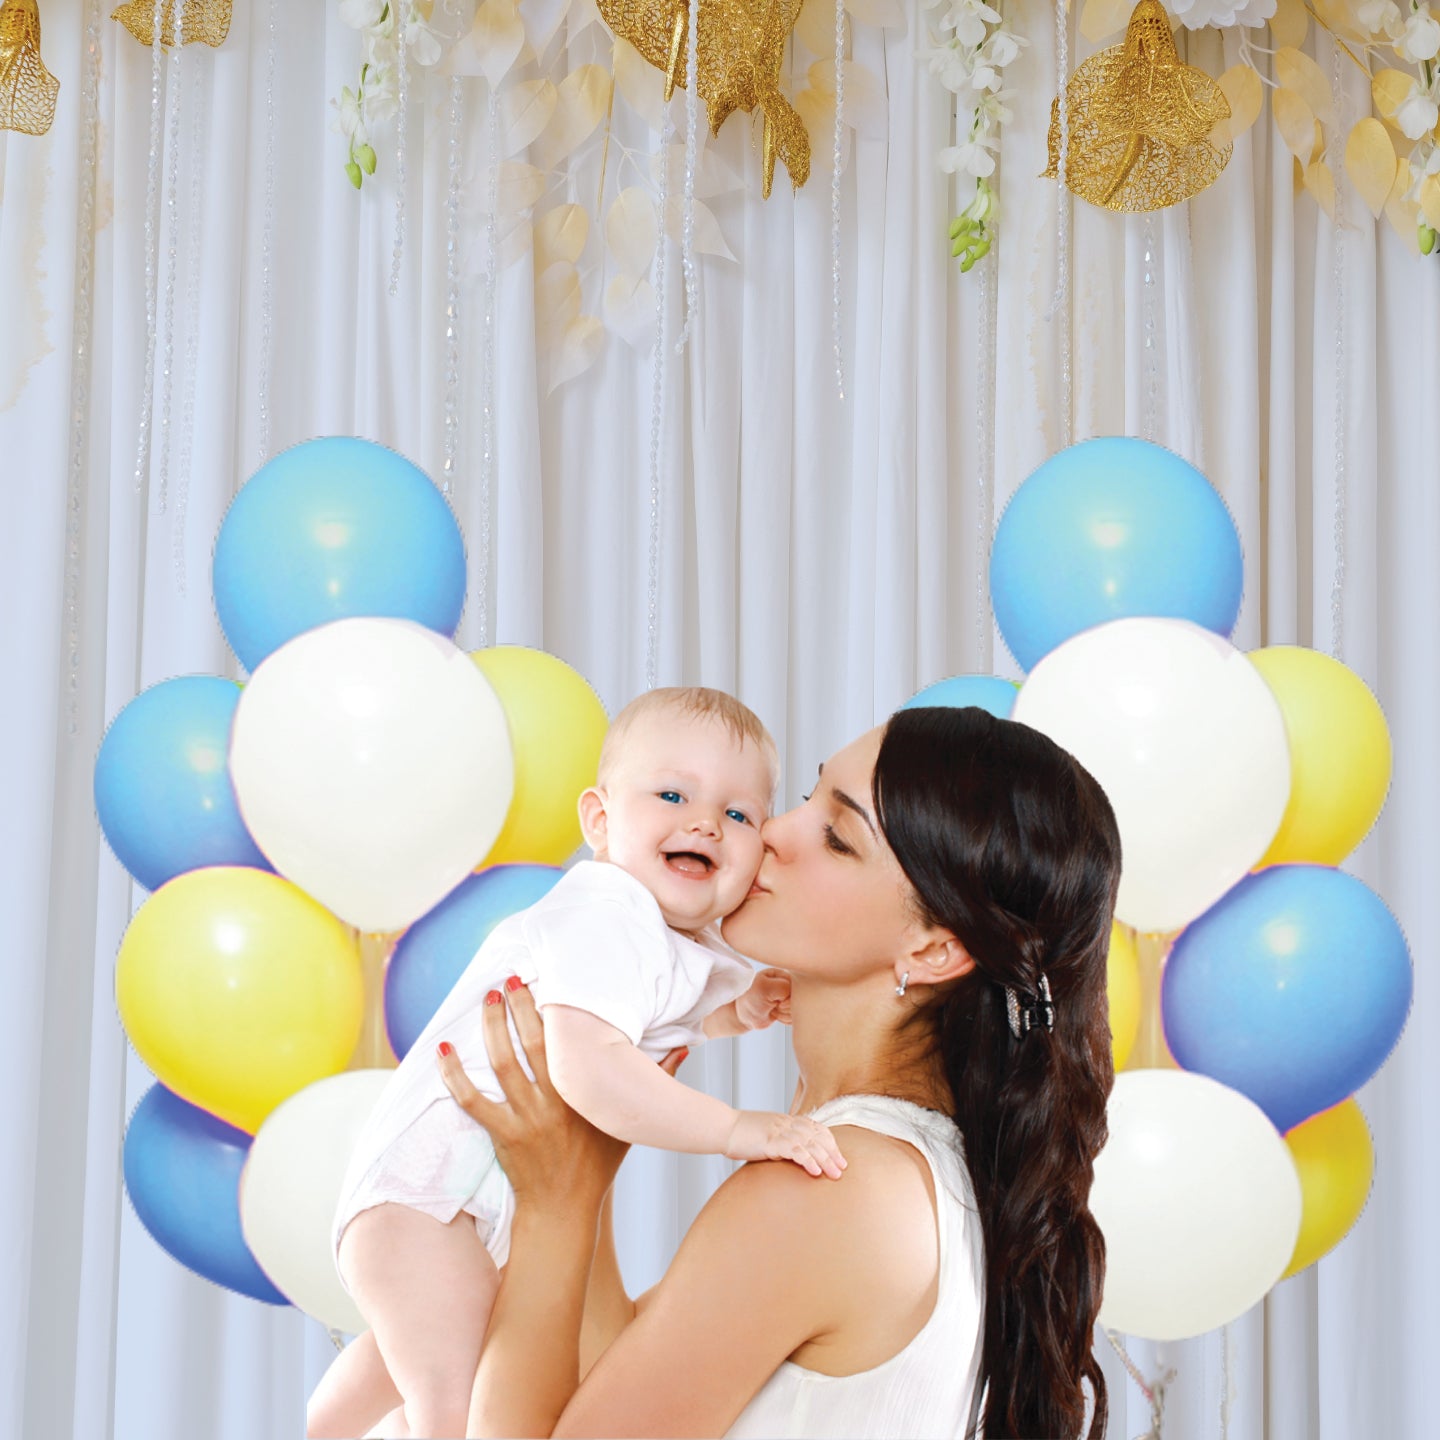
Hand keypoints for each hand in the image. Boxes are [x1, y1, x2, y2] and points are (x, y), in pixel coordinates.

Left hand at [437, 980, 687, 1212]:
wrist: (564, 1211)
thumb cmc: (597, 1165)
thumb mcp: (628, 1123)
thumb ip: (654, 1081)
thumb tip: (680, 1048)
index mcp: (583, 1094)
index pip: (568, 1043)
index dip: (557, 1011)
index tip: (551, 982)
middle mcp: (554, 1102)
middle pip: (532, 1043)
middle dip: (521, 1006)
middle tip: (512, 978)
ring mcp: (525, 1118)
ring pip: (502, 1064)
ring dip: (491, 1027)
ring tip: (486, 998)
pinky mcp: (502, 1134)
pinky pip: (471, 1100)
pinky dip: (453, 1074)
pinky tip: (443, 1050)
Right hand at [723, 1110, 846, 1178]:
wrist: (723, 1128)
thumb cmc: (742, 1134)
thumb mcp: (767, 1134)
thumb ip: (781, 1140)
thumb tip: (793, 1155)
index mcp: (787, 1120)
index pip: (817, 1128)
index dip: (830, 1143)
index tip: (840, 1158)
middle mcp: (786, 1123)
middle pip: (817, 1136)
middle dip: (832, 1153)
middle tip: (842, 1169)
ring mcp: (779, 1131)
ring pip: (810, 1143)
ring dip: (825, 1159)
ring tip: (834, 1174)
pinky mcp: (770, 1141)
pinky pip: (794, 1150)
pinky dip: (807, 1160)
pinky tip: (815, 1171)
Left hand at [734, 967, 792, 1029]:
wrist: (743, 1015)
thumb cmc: (750, 999)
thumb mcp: (764, 988)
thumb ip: (783, 986)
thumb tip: (795, 996)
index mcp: (782, 974)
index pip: (798, 985)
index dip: (789, 997)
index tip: (779, 1002)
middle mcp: (787, 984)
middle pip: (800, 998)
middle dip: (787, 1007)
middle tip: (775, 1006)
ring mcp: (788, 997)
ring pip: (798, 1008)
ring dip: (785, 1014)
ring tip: (773, 1010)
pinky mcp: (788, 1008)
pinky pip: (795, 1016)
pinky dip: (785, 1019)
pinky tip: (775, 1015)